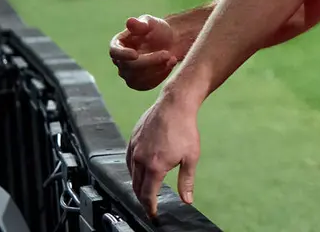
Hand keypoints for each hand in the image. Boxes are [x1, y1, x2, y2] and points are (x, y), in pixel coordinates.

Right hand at [109, 15, 178, 90]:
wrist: (170, 43)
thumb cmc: (158, 30)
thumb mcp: (151, 23)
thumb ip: (141, 24)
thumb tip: (130, 22)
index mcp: (118, 44)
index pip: (115, 52)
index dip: (123, 55)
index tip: (135, 54)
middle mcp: (120, 61)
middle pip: (129, 67)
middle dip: (150, 61)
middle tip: (167, 54)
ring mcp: (128, 74)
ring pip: (138, 78)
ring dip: (157, 69)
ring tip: (171, 58)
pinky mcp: (139, 83)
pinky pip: (147, 84)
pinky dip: (160, 76)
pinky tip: (170, 65)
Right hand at [127, 96, 200, 216]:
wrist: (175, 105)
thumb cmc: (185, 130)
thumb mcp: (191, 157)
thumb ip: (186, 181)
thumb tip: (187, 200)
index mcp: (154, 166)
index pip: (147, 194)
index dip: (149, 207)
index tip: (152, 215)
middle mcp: (140, 159)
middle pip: (136, 187)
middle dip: (142, 199)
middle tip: (149, 206)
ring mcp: (133, 149)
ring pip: (131, 174)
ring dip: (137, 185)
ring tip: (145, 191)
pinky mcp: (131, 140)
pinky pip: (128, 161)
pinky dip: (133, 170)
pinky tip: (140, 171)